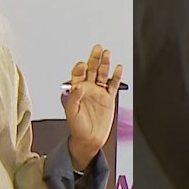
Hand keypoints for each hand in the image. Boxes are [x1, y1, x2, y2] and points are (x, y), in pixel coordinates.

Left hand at [64, 45, 122, 169]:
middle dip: (94, 58)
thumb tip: (79, 86)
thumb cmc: (77, 127)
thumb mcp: (71, 113)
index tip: (82, 64)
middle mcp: (88, 89)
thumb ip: (74, 98)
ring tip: (106, 53)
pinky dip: (116, 76)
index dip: (80, 68)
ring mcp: (99, 92)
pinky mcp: (109, 98)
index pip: (78, 74)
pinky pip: (113, 84)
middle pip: (91, 69)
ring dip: (104, 64)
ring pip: (102, 74)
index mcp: (76, 91)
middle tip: (97, 48)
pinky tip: (118, 68)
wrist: (89, 139)